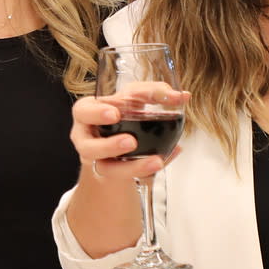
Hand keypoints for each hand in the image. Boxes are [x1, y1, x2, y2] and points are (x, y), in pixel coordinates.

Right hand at [68, 84, 188, 181]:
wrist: (118, 140)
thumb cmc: (122, 113)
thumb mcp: (134, 97)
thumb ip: (155, 92)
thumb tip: (182, 96)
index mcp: (86, 112)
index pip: (86, 110)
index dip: (97, 113)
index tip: (116, 114)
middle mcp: (85, 138)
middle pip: (86, 146)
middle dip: (107, 146)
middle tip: (131, 142)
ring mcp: (97, 160)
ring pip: (106, 170)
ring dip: (131, 167)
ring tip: (155, 160)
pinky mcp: (110, 172)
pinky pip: (124, 176)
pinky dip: (144, 169)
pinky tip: (161, 162)